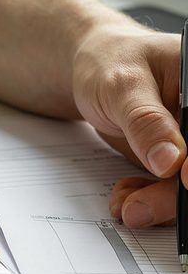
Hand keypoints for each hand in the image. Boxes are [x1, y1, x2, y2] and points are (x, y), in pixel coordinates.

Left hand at [71, 24, 181, 226]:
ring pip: (187, 187)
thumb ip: (145, 121)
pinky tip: (125, 197)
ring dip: (157, 204)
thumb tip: (170, 159)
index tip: (183, 179)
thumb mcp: (122, 85)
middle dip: (173, 195)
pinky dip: (148, 201)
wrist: (95, 72)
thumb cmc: (111, 64)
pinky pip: (171, 192)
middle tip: (137, 209)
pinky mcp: (178, 162)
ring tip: (125, 204)